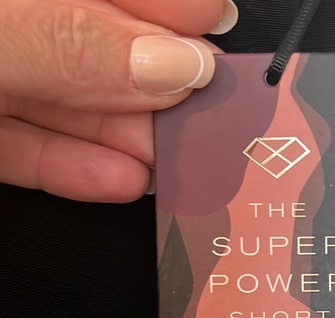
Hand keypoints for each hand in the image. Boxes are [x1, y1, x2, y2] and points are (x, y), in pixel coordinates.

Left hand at [0, 0, 237, 201]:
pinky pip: (28, 149)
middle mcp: (9, 31)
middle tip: (206, 118)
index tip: (213, 26)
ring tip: (172, 162)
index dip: (165, 5)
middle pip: (97, 52)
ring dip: (127, 140)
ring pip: (69, 107)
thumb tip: (176, 64)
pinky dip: (75, 170)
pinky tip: (122, 181)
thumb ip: (74, 44)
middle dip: (156, 87)